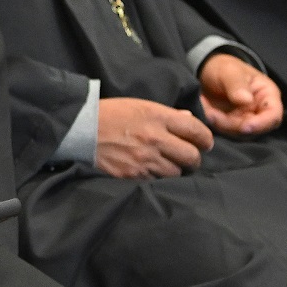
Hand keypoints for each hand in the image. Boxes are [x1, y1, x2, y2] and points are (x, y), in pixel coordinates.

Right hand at [95, 97, 211, 176]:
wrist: (81, 129)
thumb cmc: (111, 114)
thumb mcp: (141, 106)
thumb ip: (168, 115)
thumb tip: (189, 121)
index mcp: (159, 117)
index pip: (197, 131)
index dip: (206, 139)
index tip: (204, 144)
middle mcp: (156, 139)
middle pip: (192, 156)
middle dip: (194, 159)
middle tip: (189, 159)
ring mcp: (145, 159)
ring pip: (176, 172)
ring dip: (175, 170)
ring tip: (168, 165)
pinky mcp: (134, 174)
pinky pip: (157, 180)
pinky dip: (157, 177)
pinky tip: (150, 170)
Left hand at [196, 53, 282, 135]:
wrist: (207, 72)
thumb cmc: (224, 68)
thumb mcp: (229, 71)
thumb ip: (237, 85)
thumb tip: (246, 100)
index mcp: (268, 95)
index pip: (274, 115)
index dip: (262, 124)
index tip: (245, 127)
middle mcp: (260, 110)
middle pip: (256, 129)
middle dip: (235, 126)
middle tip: (214, 115)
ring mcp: (246, 119)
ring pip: (240, 134)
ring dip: (223, 126)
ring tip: (209, 112)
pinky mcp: (232, 124)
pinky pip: (227, 132)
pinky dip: (217, 126)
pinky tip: (208, 114)